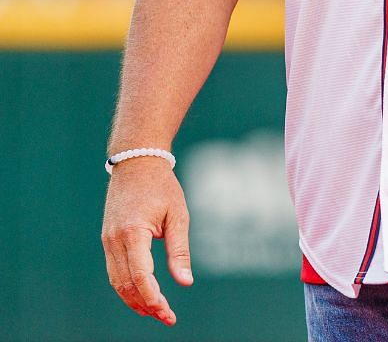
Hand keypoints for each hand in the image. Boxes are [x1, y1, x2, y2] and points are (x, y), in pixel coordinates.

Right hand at [101, 156, 192, 325]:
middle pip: (126, 284)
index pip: (140, 275)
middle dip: (145, 304)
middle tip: (166, 318)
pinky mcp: (108, 241)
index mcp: (132, 232)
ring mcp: (107, 241)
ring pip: (117, 281)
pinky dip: (127, 287)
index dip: (153, 297)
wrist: (136, 164)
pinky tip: (143, 296)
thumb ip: (179, 250)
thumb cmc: (162, 188)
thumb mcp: (178, 216)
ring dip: (134, 300)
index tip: (167, 312)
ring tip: (156, 313)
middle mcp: (114, 240)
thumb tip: (185, 282)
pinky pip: (115, 272)